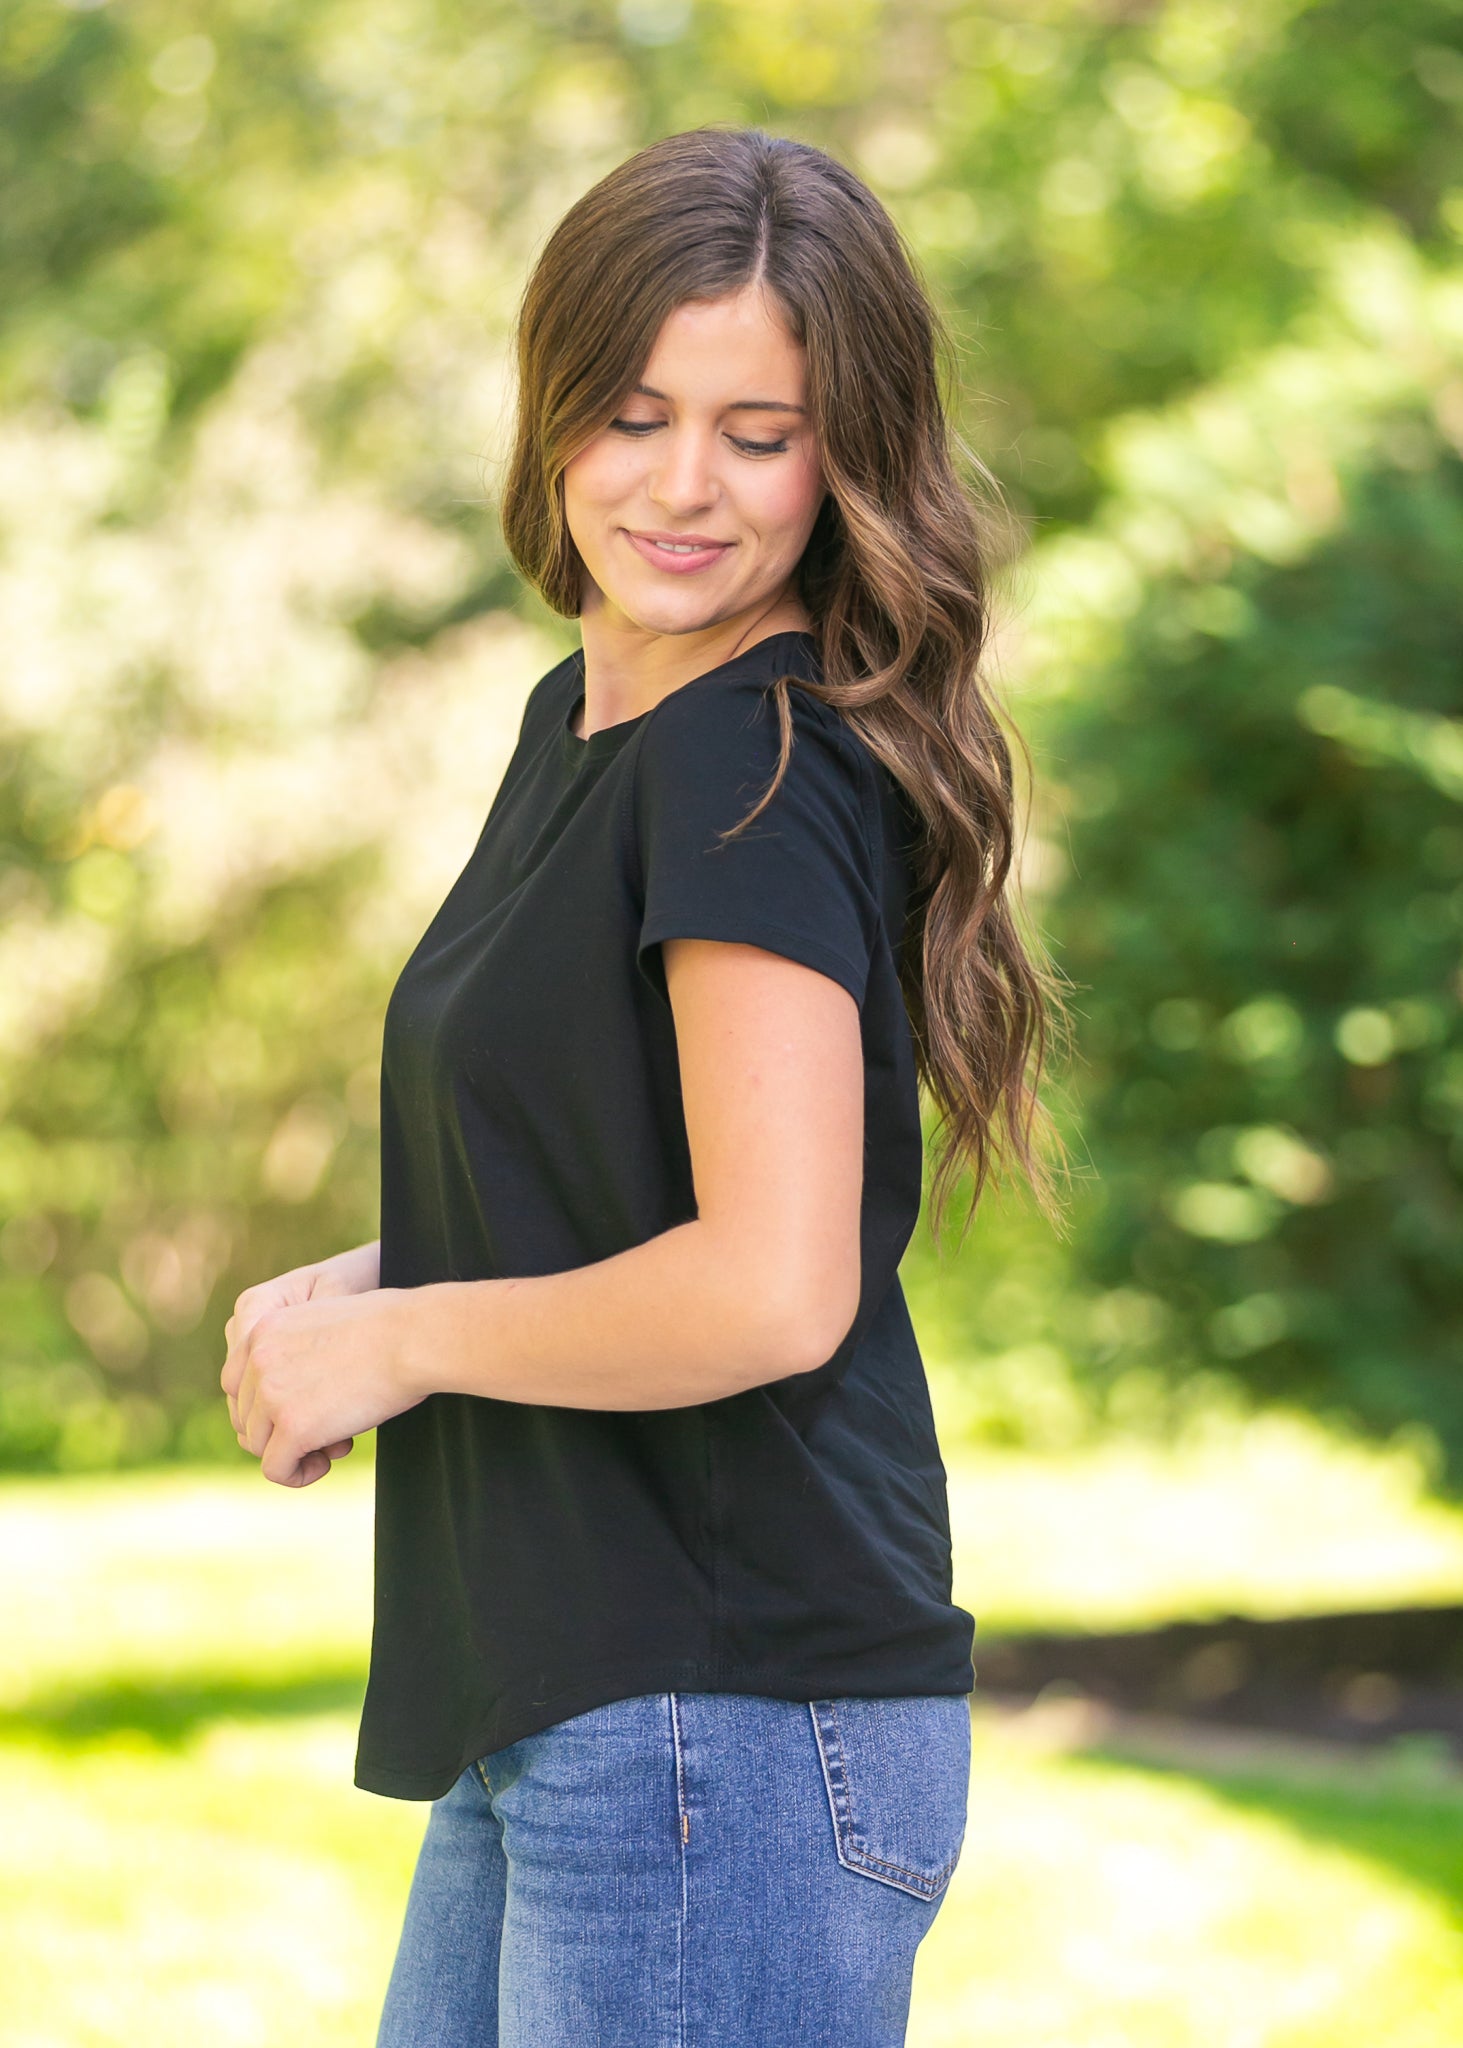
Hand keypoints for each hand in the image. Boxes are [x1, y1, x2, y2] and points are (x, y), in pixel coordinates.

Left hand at [222, 1285, 422, 1487]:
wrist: (414, 1337)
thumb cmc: (391, 1328)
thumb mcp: (326, 1325)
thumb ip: (298, 1351)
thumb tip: (294, 1394)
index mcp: (263, 1327)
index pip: (236, 1383)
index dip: (264, 1407)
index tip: (301, 1413)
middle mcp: (257, 1358)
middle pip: (246, 1417)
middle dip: (279, 1431)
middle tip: (324, 1431)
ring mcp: (271, 1393)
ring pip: (258, 1445)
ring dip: (291, 1452)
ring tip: (331, 1445)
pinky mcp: (292, 1426)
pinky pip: (276, 1469)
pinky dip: (297, 1475)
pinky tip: (325, 1464)